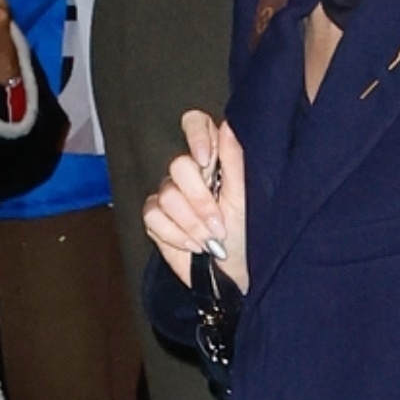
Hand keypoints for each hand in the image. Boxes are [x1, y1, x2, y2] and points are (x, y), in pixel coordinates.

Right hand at [145, 108, 247, 290]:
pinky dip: (175, 235)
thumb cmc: (246, 238)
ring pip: (166, 195)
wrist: (232, 275)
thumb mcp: (245, 200)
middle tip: (218, 224)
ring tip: (209, 241)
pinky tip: (193, 246)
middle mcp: (189, 175)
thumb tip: (228, 124)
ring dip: (191, 224)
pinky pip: (153, 216)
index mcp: (214, 162)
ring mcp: (170, 196)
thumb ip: (235, 162)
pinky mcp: (156, 219)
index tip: (206, 159)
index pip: (196, 124)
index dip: (196, 135)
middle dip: (199, 200)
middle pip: (178, 165)